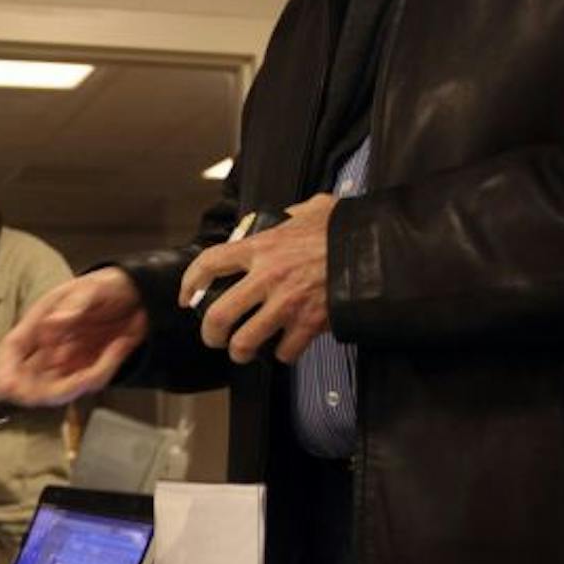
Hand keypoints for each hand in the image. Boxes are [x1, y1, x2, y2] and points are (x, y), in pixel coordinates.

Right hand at [0, 269, 148, 406]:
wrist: (136, 297)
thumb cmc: (106, 286)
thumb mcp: (93, 288)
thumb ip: (73, 305)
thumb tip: (51, 324)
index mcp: (39, 322)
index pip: (14, 348)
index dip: (6, 369)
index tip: (6, 386)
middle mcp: (47, 347)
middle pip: (29, 381)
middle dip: (42, 391)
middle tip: (73, 382)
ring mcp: (66, 362)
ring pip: (60, 388)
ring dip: (86, 379)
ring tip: (115, 347)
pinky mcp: (85, 371)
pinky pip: (88, 384)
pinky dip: (105, 370)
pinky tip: (119, 346)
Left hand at [179, 194, 334, 364]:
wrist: (376, 249)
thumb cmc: (344, 228)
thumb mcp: (314, 209)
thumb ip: (295, 213)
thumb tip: (292, 213)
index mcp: (261, 246)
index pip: (210, 263)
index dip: (190, 282)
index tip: (187, 297)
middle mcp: (267, 276)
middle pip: (219, 314)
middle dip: (210, 333)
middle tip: (214, 338)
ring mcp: (286, 303)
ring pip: (245, 341)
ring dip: (241, 352)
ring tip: (243, 352)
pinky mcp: (308, 323)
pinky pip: (284, 351)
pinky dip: (283, 354)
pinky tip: (286, 348)